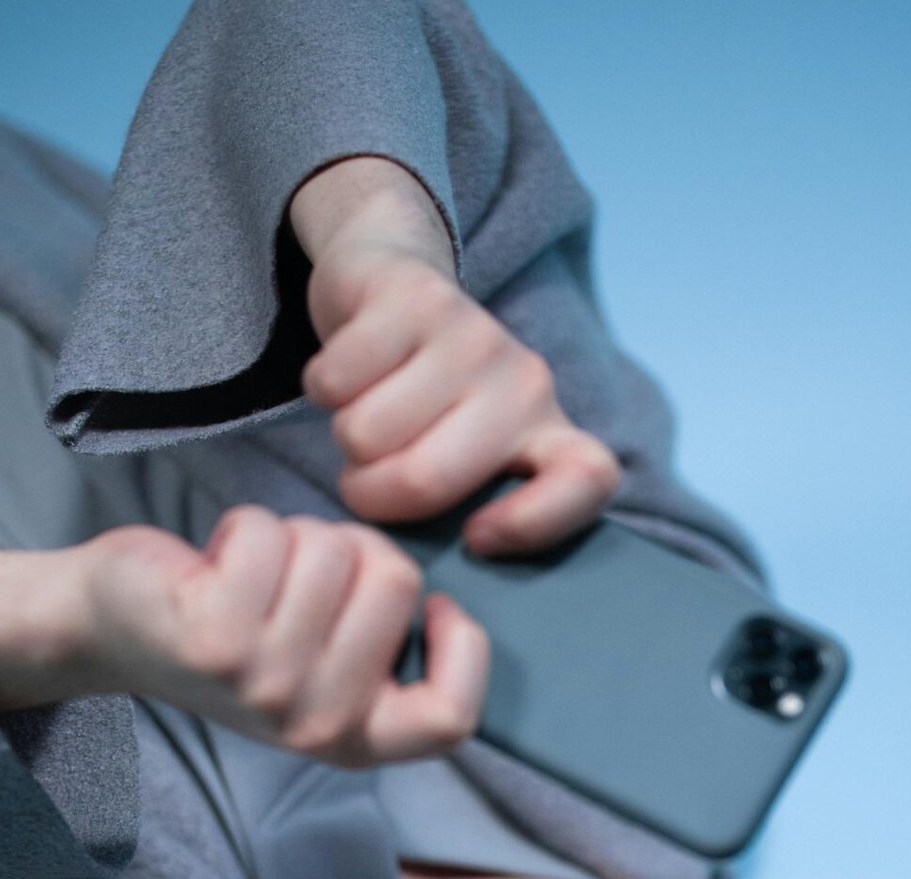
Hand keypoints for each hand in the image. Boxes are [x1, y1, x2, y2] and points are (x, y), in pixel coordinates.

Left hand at [0, 510, 486, 765]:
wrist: (114, 628)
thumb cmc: (235, 626)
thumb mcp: (324, 660)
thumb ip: (383, 641)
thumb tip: (430, 590)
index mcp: (354, 740)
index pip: (451, 718)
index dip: (462, 647)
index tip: (431, 608)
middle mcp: (314, 724)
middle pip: (397, 586)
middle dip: (355, 552)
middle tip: (301, 579)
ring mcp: (266, 685)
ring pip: (336, 549)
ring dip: (295, 537)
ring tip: (254, 575)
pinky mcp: (216, 638)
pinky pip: (273, 536)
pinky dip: (248, 527)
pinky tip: (217, 562)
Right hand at [291, 155, 620, 551]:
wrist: (392, 287)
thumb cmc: (426, 407)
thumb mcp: (464, 465)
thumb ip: (465, 509)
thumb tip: (418, 559)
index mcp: (549, 437)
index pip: (587, 481)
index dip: (531, 523)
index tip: (476, 538)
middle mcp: (525, 383)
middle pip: (425, 479)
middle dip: (371, 494)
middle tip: (368, 477)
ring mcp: (474, 335)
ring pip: (366, 433)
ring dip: (345, 438)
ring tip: (365, 413)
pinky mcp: (416, 298)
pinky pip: (335, 381)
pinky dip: (323, 389)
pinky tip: (348, 373)